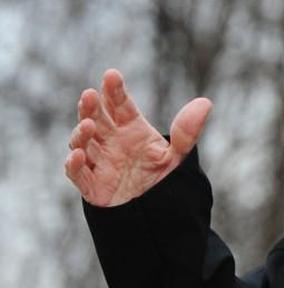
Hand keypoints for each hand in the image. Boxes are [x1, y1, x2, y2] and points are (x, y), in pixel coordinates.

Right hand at [65, 69, 211, 206]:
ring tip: (87, 124)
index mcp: (131, 129)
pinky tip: (78, 155)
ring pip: (82, 142)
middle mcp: (112, 141)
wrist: (158, 212)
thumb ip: (187, 132)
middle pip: (96, 118)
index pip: (120, 105)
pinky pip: (78, 173)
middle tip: (90, 94)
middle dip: (91, 106)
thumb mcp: (178, 155)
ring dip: (81, 133)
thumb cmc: (164, 178)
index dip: (115, 91)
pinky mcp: (92, 185)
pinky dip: (74, 164)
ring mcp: (99, 161)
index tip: (112, 75)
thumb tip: (205, 103)